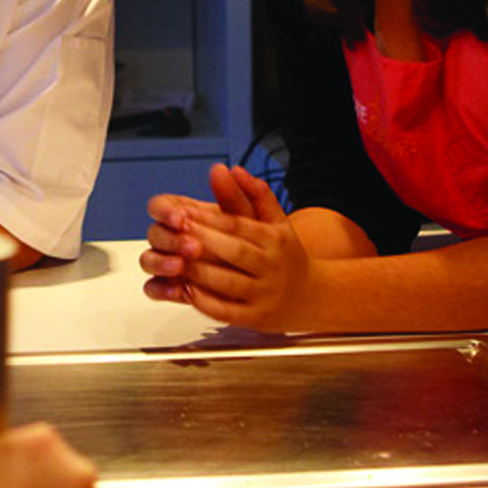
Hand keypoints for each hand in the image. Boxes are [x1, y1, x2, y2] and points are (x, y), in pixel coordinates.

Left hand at [139, 164, 310, 329]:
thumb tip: (232, 169)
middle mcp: (272, 266)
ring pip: (229, 283)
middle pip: (234, 251)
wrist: (314, 296)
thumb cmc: (287, 256)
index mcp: (275, 239)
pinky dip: (206, 303)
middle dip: (201, 241)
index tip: (183, 213)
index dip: (209, 218)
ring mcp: (265, 294)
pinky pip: (228, 311)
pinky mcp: (257, 318)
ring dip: (199, 273)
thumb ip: (256, 194)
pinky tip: (186, 291)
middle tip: (173, 233)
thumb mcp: (278, 222)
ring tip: (175, 261)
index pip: (239, 225)